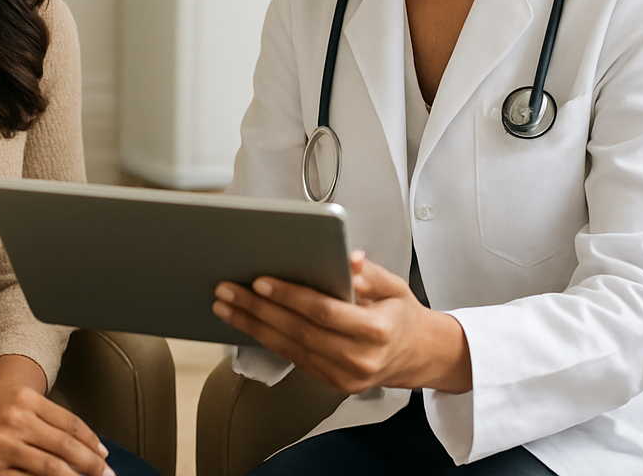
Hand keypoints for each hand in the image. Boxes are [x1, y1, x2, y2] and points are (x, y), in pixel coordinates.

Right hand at [0, 357, 111, 475]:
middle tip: (109, 475)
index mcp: (24, 398)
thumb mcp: (7, 398)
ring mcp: (2, 446)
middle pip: (65, 446)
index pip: (69, 422)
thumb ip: (38, 414)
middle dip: (92, 464)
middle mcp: (16, 419)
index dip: (90, 440)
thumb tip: (72, 438)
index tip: (104, 454)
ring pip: (50, 468)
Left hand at [213, 250, 471, 394]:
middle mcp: (359, 359)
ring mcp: (344, 376)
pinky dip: (266, 339)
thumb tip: (349, 259)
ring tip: (226, 305)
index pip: (324, 312)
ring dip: (253, 325)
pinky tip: (247, 323)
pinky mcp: (332, 383)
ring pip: (289, 348)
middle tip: (229, 290)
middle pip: (299, 331)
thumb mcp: (394, 286)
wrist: (416, 355)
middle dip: (259, 308)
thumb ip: (369, 273)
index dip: (291, 296)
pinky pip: (293, 358)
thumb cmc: (401, 315)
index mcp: (377, 331)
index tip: (262, 280)